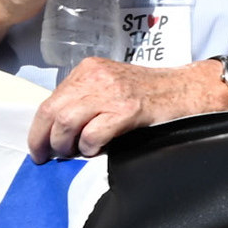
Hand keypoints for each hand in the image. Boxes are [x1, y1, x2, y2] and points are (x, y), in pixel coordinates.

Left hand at [28, 56, 227, 160]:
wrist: (190, 89)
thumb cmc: (152, 92)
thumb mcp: (112, 85)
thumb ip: (86, 99)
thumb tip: (56, 130)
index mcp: (89, 69)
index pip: (49, 101)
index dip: (38, 129)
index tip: (38, 147)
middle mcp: (97, 76)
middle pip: (52, 112)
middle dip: (44, 140)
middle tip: (49, 157)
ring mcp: (113, 92)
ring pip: (67, 123)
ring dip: (66, 146)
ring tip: (75, 154)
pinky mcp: (128, 110)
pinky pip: (93, 134)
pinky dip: (90, 148)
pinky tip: (98, 150)